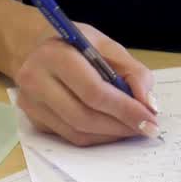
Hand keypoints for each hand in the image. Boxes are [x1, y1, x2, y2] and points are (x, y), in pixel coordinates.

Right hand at [13, 19, 159, 145]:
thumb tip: (148, 105)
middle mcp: (35, 80)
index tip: (150, 118)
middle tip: (146, 128)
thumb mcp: (107, 46)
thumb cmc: (77, 44)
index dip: (125, 109)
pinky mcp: (32, 119)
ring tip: (132, 129)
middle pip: (84, 116)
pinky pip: (69, 136)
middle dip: (120, 126)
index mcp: (55, 55)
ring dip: (110, 135)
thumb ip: (134, 72)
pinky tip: (111, 129)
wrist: (37, 47)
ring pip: (76, 132)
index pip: (93, 91)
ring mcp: (30, 102)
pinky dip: (96, 137)